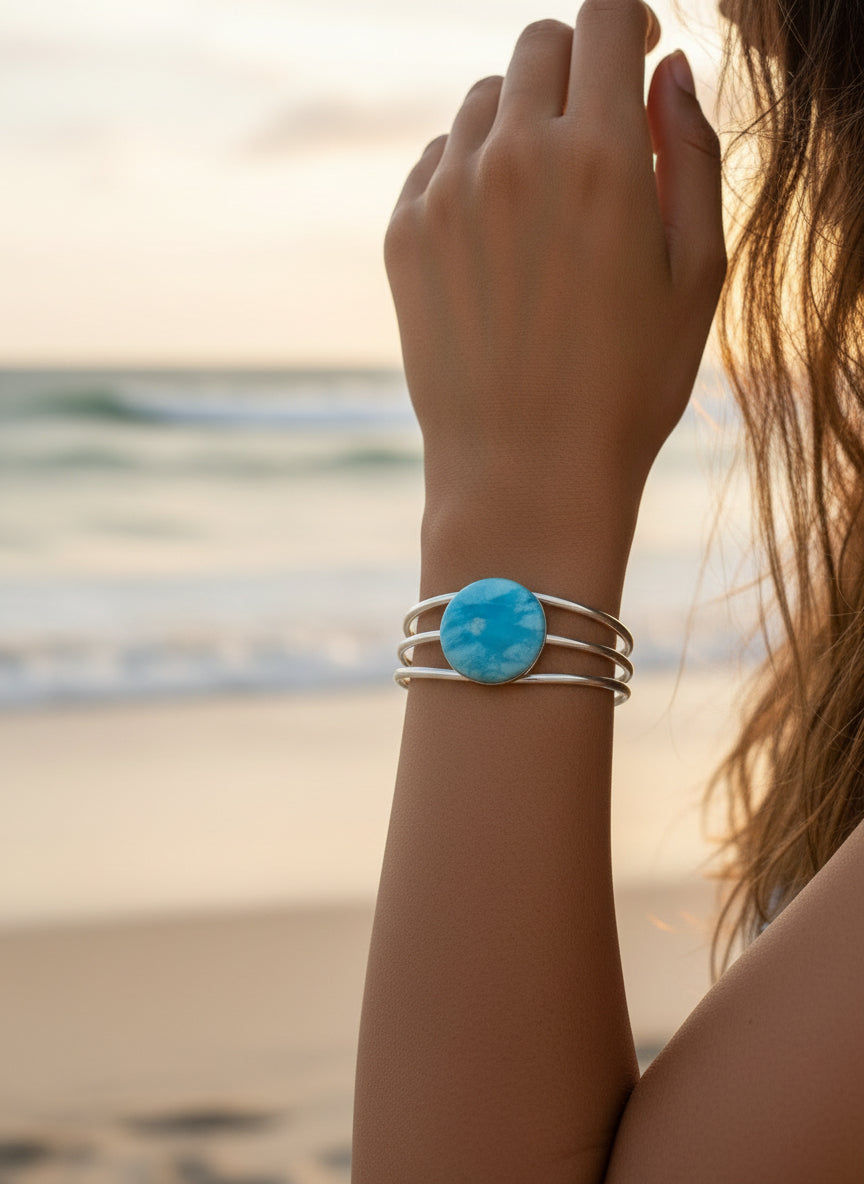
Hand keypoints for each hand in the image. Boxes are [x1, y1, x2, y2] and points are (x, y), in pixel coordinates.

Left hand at [384, 3, 725, 527]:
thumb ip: (693, 156)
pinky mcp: (404, 234)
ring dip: (520, 120)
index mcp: (600, 157)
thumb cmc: (626, 387)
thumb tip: (671, 69)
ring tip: (546, 197)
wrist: (524, 473)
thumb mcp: (697, 276)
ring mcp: (448, 194)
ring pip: (484, 100)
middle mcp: (515, 157)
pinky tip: (499, 236)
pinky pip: (438, 159)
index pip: (606, 16)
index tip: (639, 49)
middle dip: (575, 65)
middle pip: (538, 44)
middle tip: (594, 129)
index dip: (631, 19)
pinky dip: (471, 171)